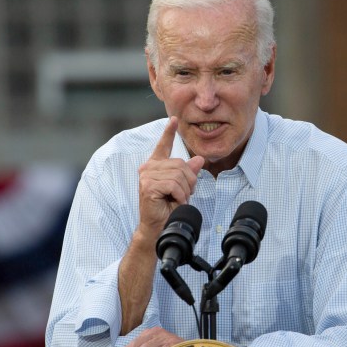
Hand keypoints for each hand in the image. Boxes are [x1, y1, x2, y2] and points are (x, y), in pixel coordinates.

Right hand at [137, 117, 204, 238]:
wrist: (158, 226)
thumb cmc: (167, 208)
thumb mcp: (182, 188)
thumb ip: (188, 173)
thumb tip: (199, 159)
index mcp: (156, 166)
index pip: (163, 146)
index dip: (169, 132)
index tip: (174, 120)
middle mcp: (149, 168)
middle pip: (180, 164)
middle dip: (189, 181)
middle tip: (184, 195)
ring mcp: (147, 176)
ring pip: (178, 175)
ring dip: (185, 190)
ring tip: (178, 199)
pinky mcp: (148, 186)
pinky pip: (174, 184)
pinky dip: (180, 195)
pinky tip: (174, 202)